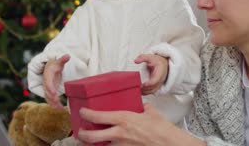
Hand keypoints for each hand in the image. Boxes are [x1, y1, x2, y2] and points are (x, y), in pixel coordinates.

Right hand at [43, 54, 69, 108]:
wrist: (49, 67)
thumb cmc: (55, 64)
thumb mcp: (59, 61)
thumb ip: (62, 59)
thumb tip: (68, 55)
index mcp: (47, 74)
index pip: (48, 82)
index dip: (50, 88)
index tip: (55, 93)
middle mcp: (45, 82)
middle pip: (47, 91)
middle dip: (52, 98)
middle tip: (58, 103)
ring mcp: (46, 87)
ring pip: (47, 97)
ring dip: (53, 103)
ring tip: (60, 108)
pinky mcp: (49, 91)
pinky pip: (49, 99)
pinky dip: (53, 104)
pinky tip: (59, 108)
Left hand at [78, 104, 200, 145]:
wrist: (168, 143)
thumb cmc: (162, 129)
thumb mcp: (151, 112)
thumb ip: (143, 108)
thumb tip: (141, 105)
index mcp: (123, 119)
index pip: (98, 116)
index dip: (86, 113)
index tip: (82, 111)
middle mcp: (119, 133)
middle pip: (92, 136)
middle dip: (82, 134)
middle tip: (80, 131)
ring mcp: (121, 145)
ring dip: (94, 143)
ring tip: (92, 140)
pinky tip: (109, 144)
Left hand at [134, 54, 168, 94]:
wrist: (163, 64)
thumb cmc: (157, 61)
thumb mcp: (150, 57)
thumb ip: (143, 57)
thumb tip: (136, 61)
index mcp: (160, 73)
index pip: (156, 80)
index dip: (150, 83)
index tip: (143, 84)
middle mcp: (160, 80)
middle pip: (153, 87)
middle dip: (145, 89)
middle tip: (137, 87)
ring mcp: (158, 84)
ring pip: (152, 91)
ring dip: (144, 92)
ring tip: (137, 90)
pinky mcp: (156, 86)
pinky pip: (151, 91)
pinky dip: (145, 93)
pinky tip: (139, 91)